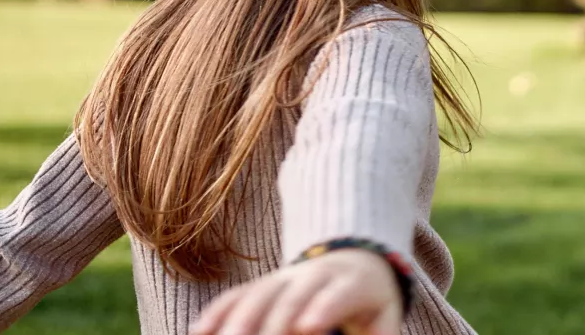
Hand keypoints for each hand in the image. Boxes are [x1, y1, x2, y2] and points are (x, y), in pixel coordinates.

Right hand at [192, 249, 402, 334]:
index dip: (323, 308)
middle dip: (272, 325)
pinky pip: (235, 295)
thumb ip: (380, 334)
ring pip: (257, 296)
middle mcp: (314, 276)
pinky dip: (216, 312)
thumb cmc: (370, 299)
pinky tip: (198, 332)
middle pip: (290, 299)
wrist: (353, 257)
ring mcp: (284, 277)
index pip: (338, 295)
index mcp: (352, 283)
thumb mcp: (385, 313)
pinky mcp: (262, 284)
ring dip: (237, 322)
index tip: (308, 326)